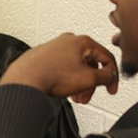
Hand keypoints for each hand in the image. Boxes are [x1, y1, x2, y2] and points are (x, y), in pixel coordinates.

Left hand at [1, 33, 118, 102]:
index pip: (106, 58)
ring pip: (75, 68)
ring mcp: (53, 48)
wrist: (24, 81)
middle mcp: (66, 41)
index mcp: (81, 41)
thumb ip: (106, 76)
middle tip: (88, 95)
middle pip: (89, 64)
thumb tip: (110, 75)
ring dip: (79, 84)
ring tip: (75, 97)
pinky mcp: (43, 56)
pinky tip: (63, 91)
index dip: (112, 76)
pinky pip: (61, 68)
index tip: (110, 89)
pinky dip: (66, 80)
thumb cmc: (50, 75)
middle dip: (91, 83)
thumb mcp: (88, 78)